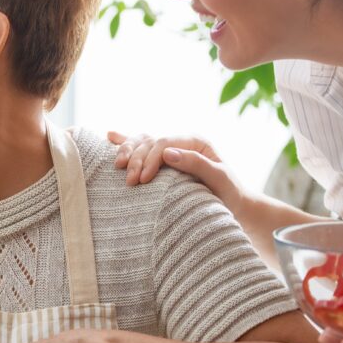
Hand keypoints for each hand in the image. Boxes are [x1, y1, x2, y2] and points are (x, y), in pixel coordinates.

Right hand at [108, 131, 243, 211]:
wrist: (233, 206)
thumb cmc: (230, 193)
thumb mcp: (220, 178)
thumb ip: (196, 164)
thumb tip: (168, 153)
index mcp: (195, 142)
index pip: (165, 142)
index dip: (150, 158)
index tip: (143, 180)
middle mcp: (180, 142)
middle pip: (150, 141)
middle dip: (136, 159)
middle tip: (130, 182)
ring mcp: (170, 150)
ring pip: (141, 141)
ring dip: (127, 151)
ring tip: (118, 167)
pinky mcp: (162, 161)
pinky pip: (141, 146)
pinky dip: (124, 141)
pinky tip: (110, 136)